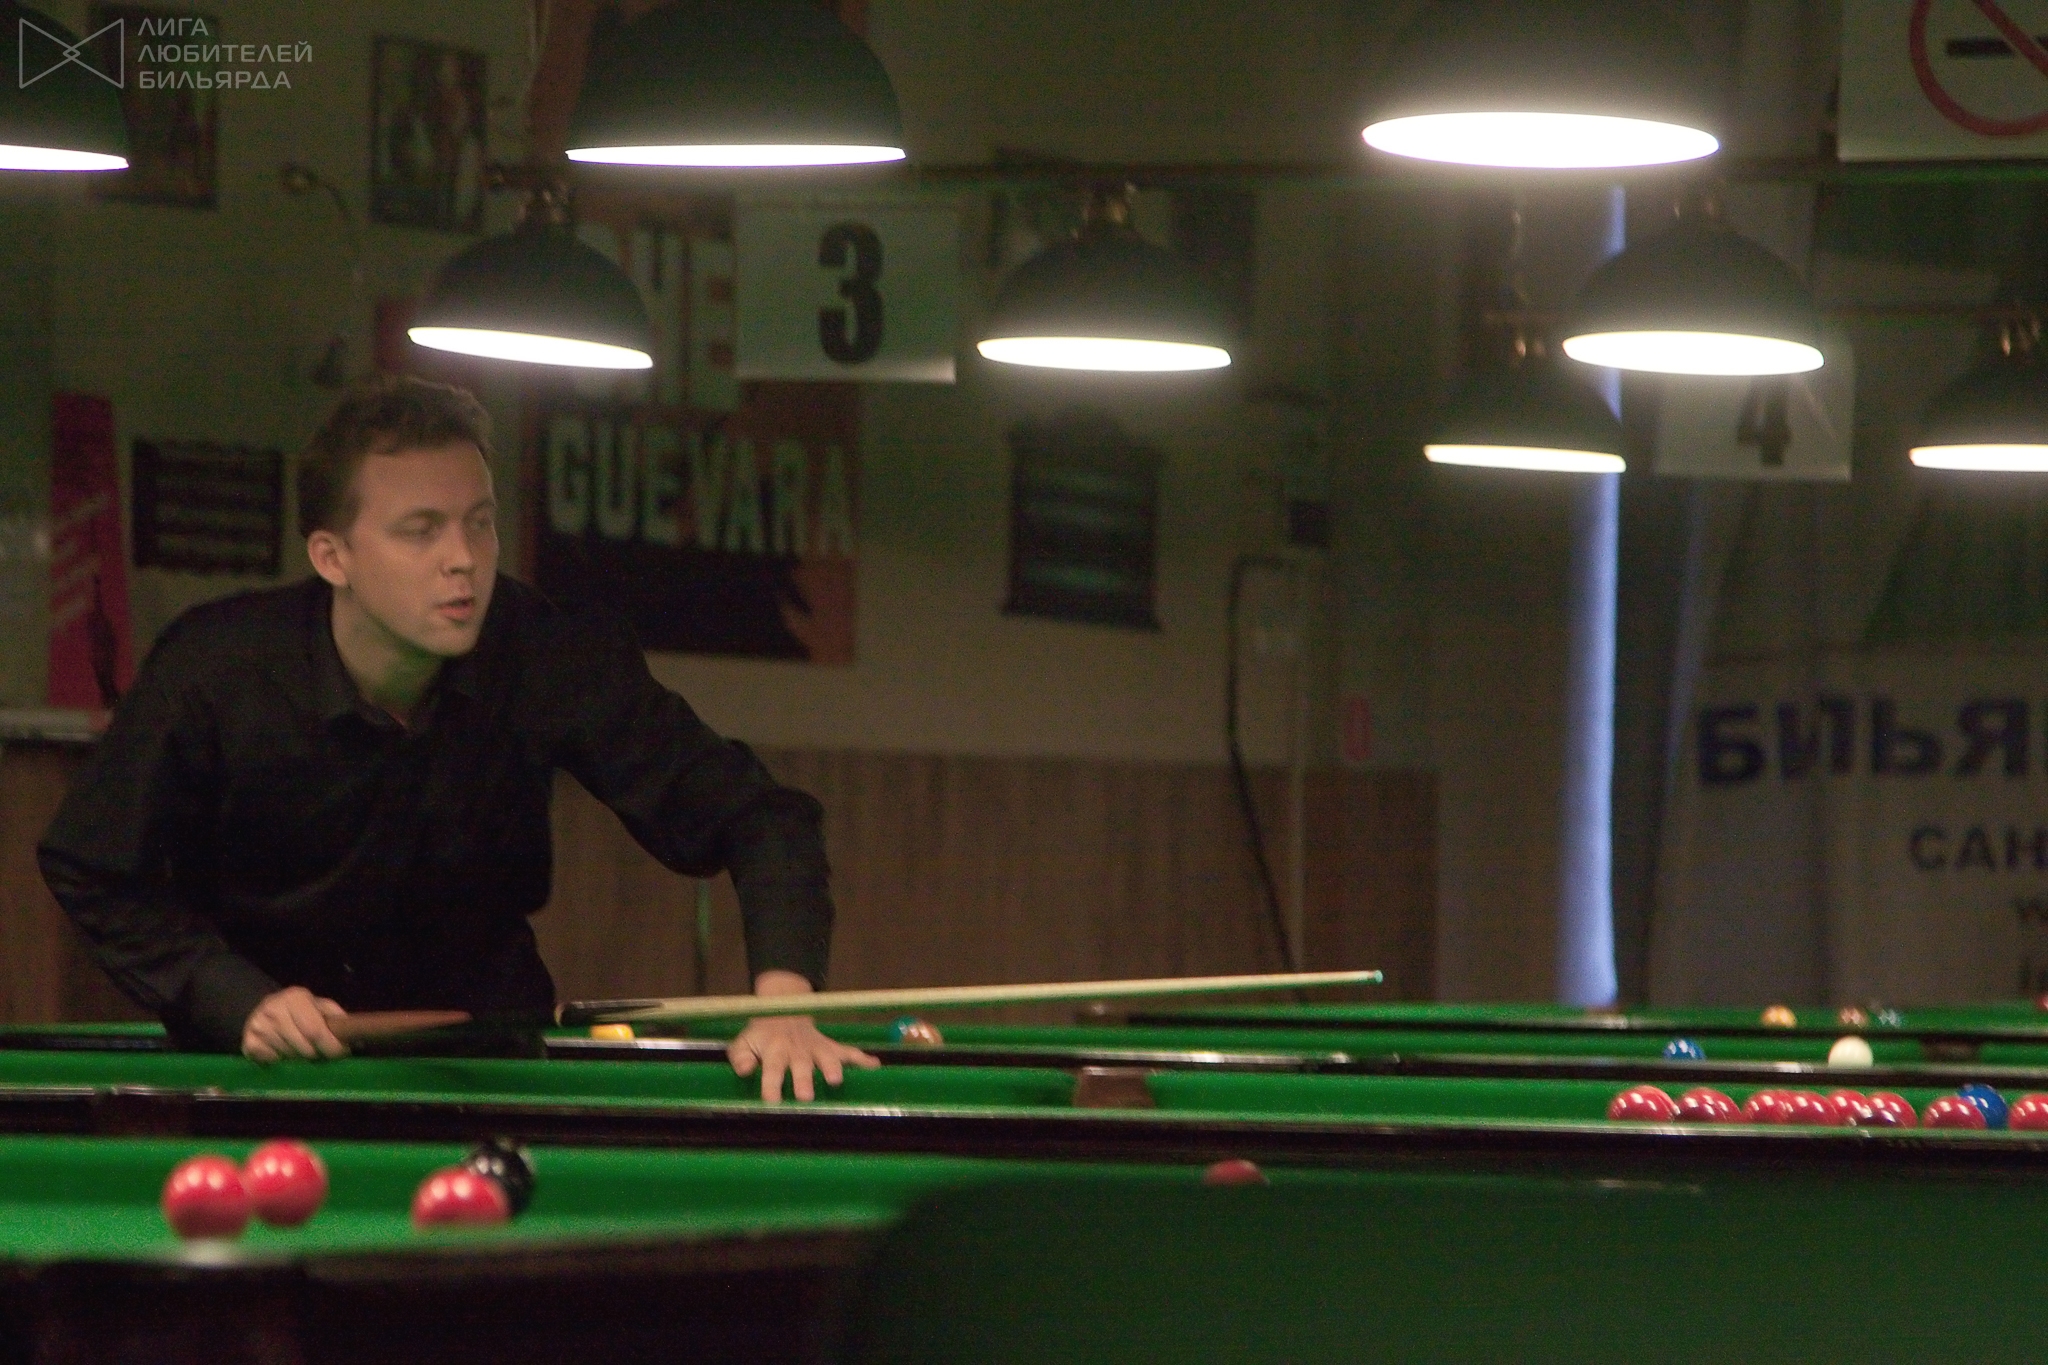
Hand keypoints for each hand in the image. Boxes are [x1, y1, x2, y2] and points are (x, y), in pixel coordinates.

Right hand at [242, 986, 348, 1062]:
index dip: (331, 1046)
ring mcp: (258, 1027)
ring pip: (289, 1056)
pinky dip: (281, 1061)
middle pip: (303, 1048)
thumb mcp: (318, 1006)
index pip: (315, 1031)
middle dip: (317, 1055)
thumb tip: (358, 1039)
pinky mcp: (248, 1043)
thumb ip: (336, 1017)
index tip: (341, 1054)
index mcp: (295, 998)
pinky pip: (272, 1061)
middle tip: (321, 1053)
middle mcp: (274, 1010)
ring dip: (299, 1058)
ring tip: (300, 1049)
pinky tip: (282, 1051)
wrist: (261, 1010)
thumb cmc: (299, 1010)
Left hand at [727, 971, 879, 1102]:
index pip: (772, 1070)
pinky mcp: (831, 1046)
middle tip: (805, 1097)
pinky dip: (862, 1059)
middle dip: (804, 1081)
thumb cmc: (761, 1036)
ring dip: (832, 1068)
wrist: (783, 1010)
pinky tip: (875, 1066)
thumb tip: (745, 1070)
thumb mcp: (743, 1043)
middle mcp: (797, 1050)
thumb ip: (740, 1057)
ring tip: (836, 1081)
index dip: (771, 1086)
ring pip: (827, 1057)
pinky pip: (849, 1051)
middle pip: (801, 1066)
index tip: (772, 1102)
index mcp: (774, 1051)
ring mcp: (817, 1048)